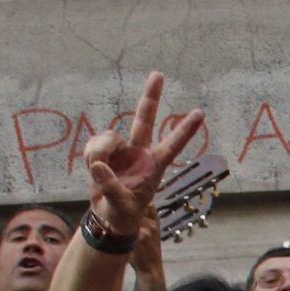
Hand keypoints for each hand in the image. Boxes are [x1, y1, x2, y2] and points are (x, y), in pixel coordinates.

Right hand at [79, 71, 206, 238]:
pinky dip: (89, 156)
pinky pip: (92, 145)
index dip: (185, 130)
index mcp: (153, 166)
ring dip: (98, 152)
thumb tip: (98, 165)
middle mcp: (139, 152)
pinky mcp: (104, 151)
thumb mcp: (120, 206)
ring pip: (108, 137)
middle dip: (150, 97)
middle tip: (158, 74)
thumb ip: (110, 187)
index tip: (200, 113)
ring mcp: (121, 150)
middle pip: (144, 120)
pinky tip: (93, 169)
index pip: (172, 146)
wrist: (108, 215)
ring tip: (98, 172)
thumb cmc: (123, 213)